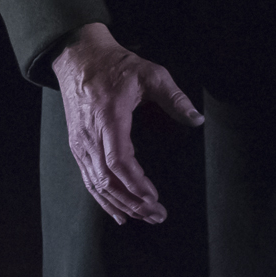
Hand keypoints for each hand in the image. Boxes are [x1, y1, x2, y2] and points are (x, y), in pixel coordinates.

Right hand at [51, 23, 204, 225]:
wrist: (78, 58)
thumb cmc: (116, 66)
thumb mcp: (151, 74)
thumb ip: (175, 98)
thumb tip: (197, 120)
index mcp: (108, 119)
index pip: (118, 160)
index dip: (135, 183)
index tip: (154, 197)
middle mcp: (90, 137)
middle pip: (108, 180)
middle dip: (132, 202)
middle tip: (157, 216)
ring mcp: (80, 144)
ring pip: (96, 184)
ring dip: (120, 205)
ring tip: (145, 218)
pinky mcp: (77, 147)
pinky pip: (89, 179)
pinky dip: (103, 199)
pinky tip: (119, 214)